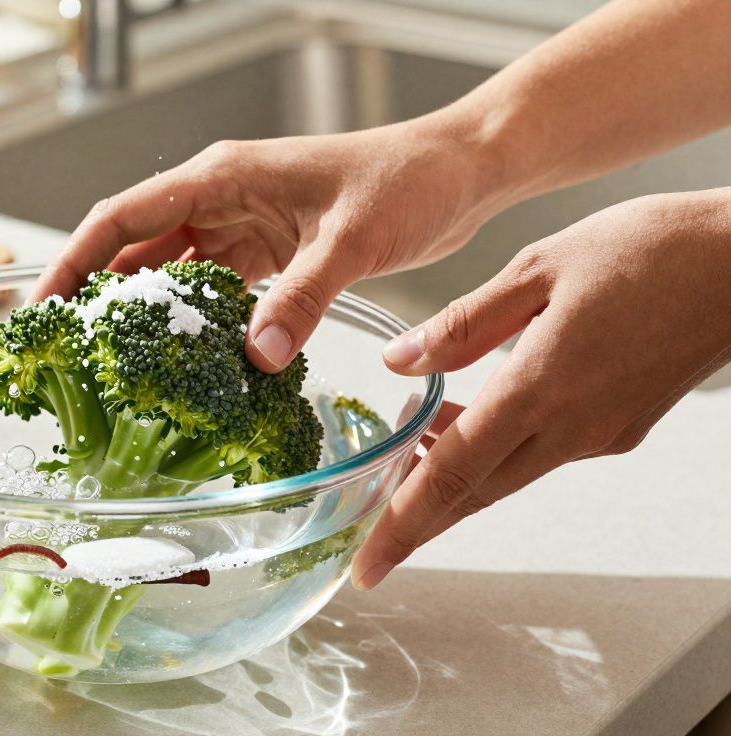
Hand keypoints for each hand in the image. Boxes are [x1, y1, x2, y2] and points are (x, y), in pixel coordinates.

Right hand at [31, 118, 505, 371]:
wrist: (460, 172)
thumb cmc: (408, 180)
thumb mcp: (352, 239)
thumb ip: (303, 296)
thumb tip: (255, 356)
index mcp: (221, 177)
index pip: (121, 218)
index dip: (74, 263)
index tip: (42, 309)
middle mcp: (220, 199)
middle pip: (133, 249)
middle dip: (95, 297)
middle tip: (67, 356)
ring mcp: (242, 226)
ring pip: (169, 273)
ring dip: (143, 314)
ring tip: (112, 368)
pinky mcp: (268, 252)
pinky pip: (213, 290)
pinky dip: (194, 323)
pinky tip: (185, 362)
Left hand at [352, 189, 730, 589]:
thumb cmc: (649, 249)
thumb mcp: (539, 266)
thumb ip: (464, 323)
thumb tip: (399, 362)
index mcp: (541, 387)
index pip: (453, 473)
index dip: (403, 523)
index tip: (367, 566)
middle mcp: (572, 427)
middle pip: (477, 492)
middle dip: (418, 521)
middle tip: (367, 538)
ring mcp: (602, 434)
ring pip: (509, 474)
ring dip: (455, 478)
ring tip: (403, 461)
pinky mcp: (622, 427)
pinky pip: (544, 452)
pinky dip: (497, 450)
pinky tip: (469, 422)